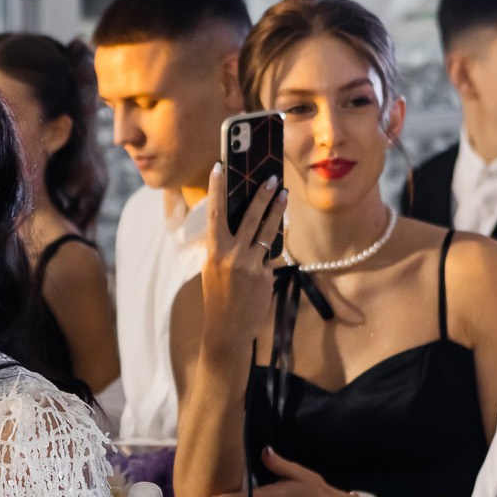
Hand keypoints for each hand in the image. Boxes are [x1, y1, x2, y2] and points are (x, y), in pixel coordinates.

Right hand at [199, 163, 286, 358]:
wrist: (227, 329)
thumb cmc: (219, 296)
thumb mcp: (214, 269)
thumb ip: (226, 248)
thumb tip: (246, 226)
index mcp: (214, 251)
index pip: (216, 214)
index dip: (216, 189)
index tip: (219, 167)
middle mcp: (232, 255)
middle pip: (250, 217)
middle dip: (262, 195)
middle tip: (271, 178)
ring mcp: (251, 265)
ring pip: (267, 231)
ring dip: (277, 211)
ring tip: (283, 195)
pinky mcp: (265, 275)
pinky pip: (269, 257)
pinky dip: (268, 256)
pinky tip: (264, 263)